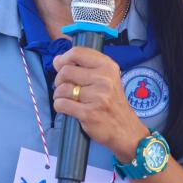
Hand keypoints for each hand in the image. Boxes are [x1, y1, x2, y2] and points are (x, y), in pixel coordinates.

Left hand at [52, 47, 148, 161]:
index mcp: (108, 67)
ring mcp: (97, 97)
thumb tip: (57, 60)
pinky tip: (67, 108)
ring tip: (68, 99)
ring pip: (62, 89)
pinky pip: (61, 104)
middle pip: (65, 71)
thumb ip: (85, 67)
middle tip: (66, 88)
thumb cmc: (112, 103)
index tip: (60, 66)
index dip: (63, 58)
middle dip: (59, 80)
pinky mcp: (89, 113)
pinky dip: (59, 106)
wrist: (125, 129)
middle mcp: (104, 79)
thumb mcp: (107, 78)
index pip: (77, 53)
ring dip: (59, 95)